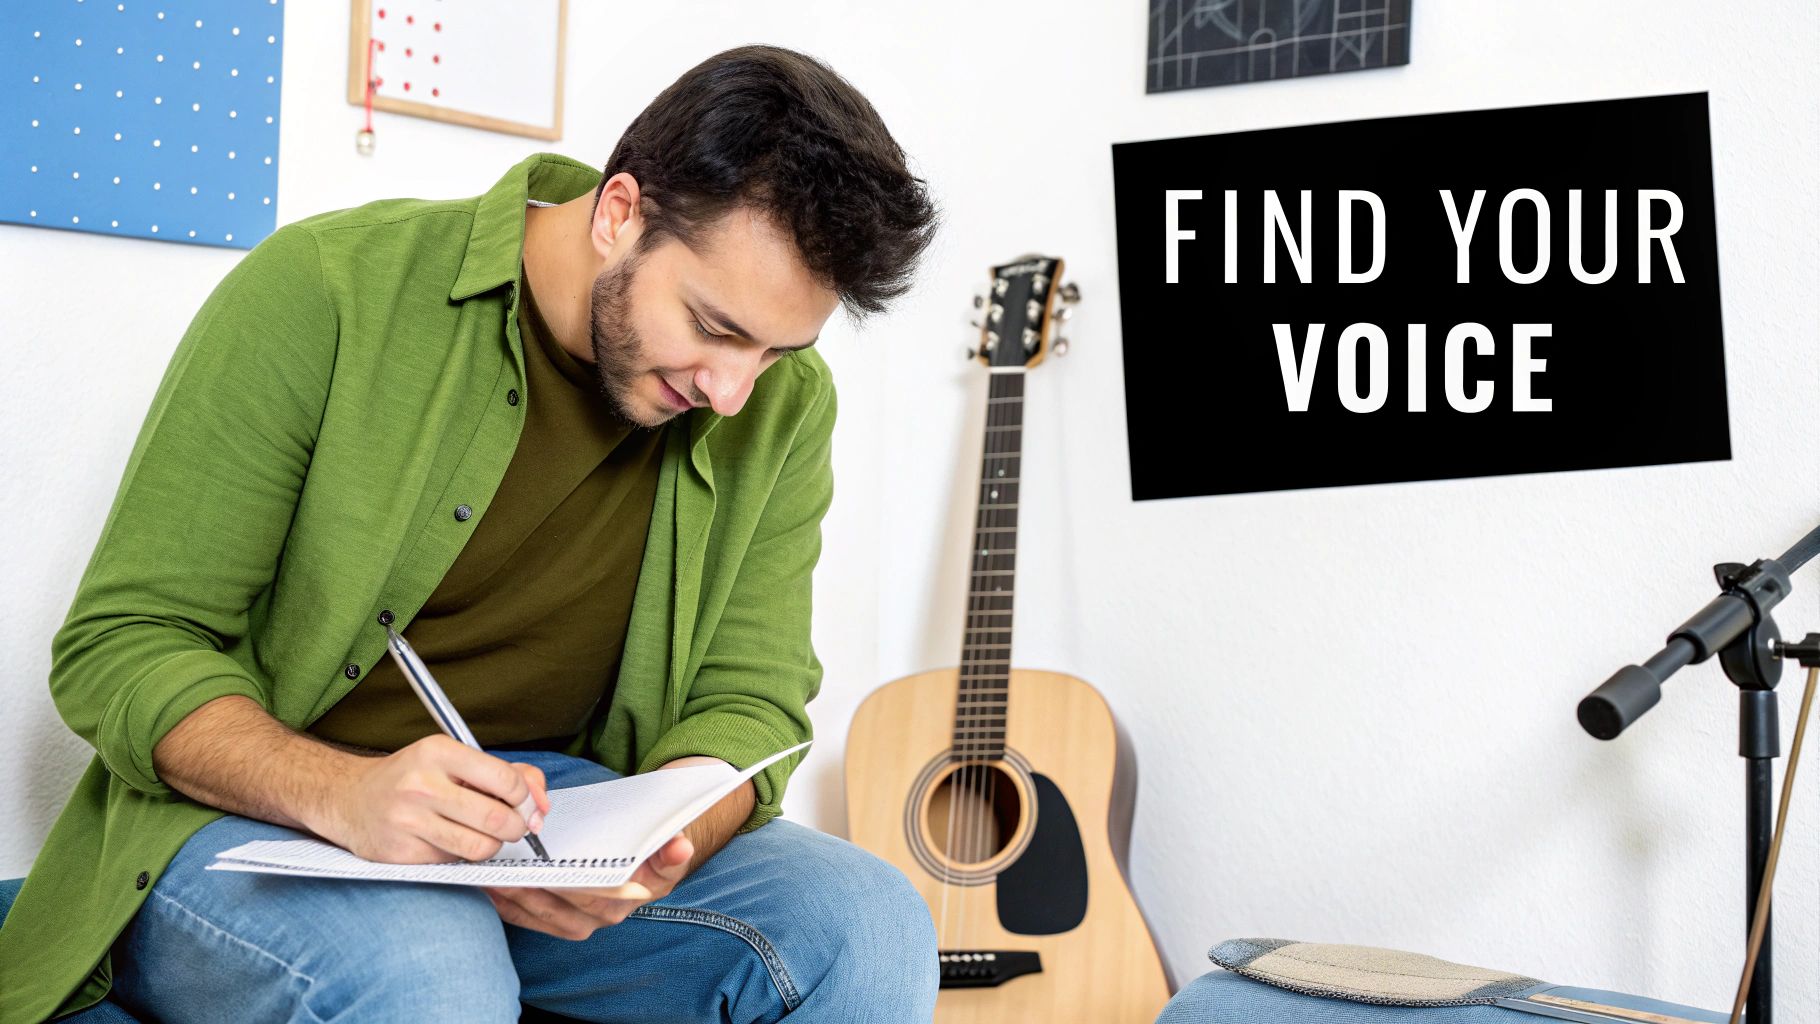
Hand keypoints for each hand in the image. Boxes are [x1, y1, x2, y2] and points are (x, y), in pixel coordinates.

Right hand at [318, 734, 550, 863]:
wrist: (349, 800)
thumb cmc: (412, 777)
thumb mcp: (455, 759)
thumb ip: (508, 773)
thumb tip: (542, 805)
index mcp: (439, 752)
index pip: (506, 781)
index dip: (525, 799)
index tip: (523, 804)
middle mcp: (422, 785)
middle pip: (498, 819)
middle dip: (516, 828)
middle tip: (511, 826)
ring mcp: (408, 821)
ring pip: (480, 848)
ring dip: (491, 846)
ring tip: (480, 834)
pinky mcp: (401, 853)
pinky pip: (454, 863)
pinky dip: (461, 857)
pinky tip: (448, 842)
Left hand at [481, 832, 693, 940]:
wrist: (646, 859)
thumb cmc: (652, 848)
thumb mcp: (669, 845)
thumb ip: (673, 847)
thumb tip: (680, 847)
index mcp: (626, 899)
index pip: (593, 897)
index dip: (569, 889)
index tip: (548, 874)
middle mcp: (600, 917)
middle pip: (559, 910)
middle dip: (530, 893)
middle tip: (505, 873)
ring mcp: (577, 921)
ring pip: (539, 916)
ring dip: (513, 899)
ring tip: (492, 877)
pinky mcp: (556, 918)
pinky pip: (528, 917)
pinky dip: (506, 904)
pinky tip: (490, 885)